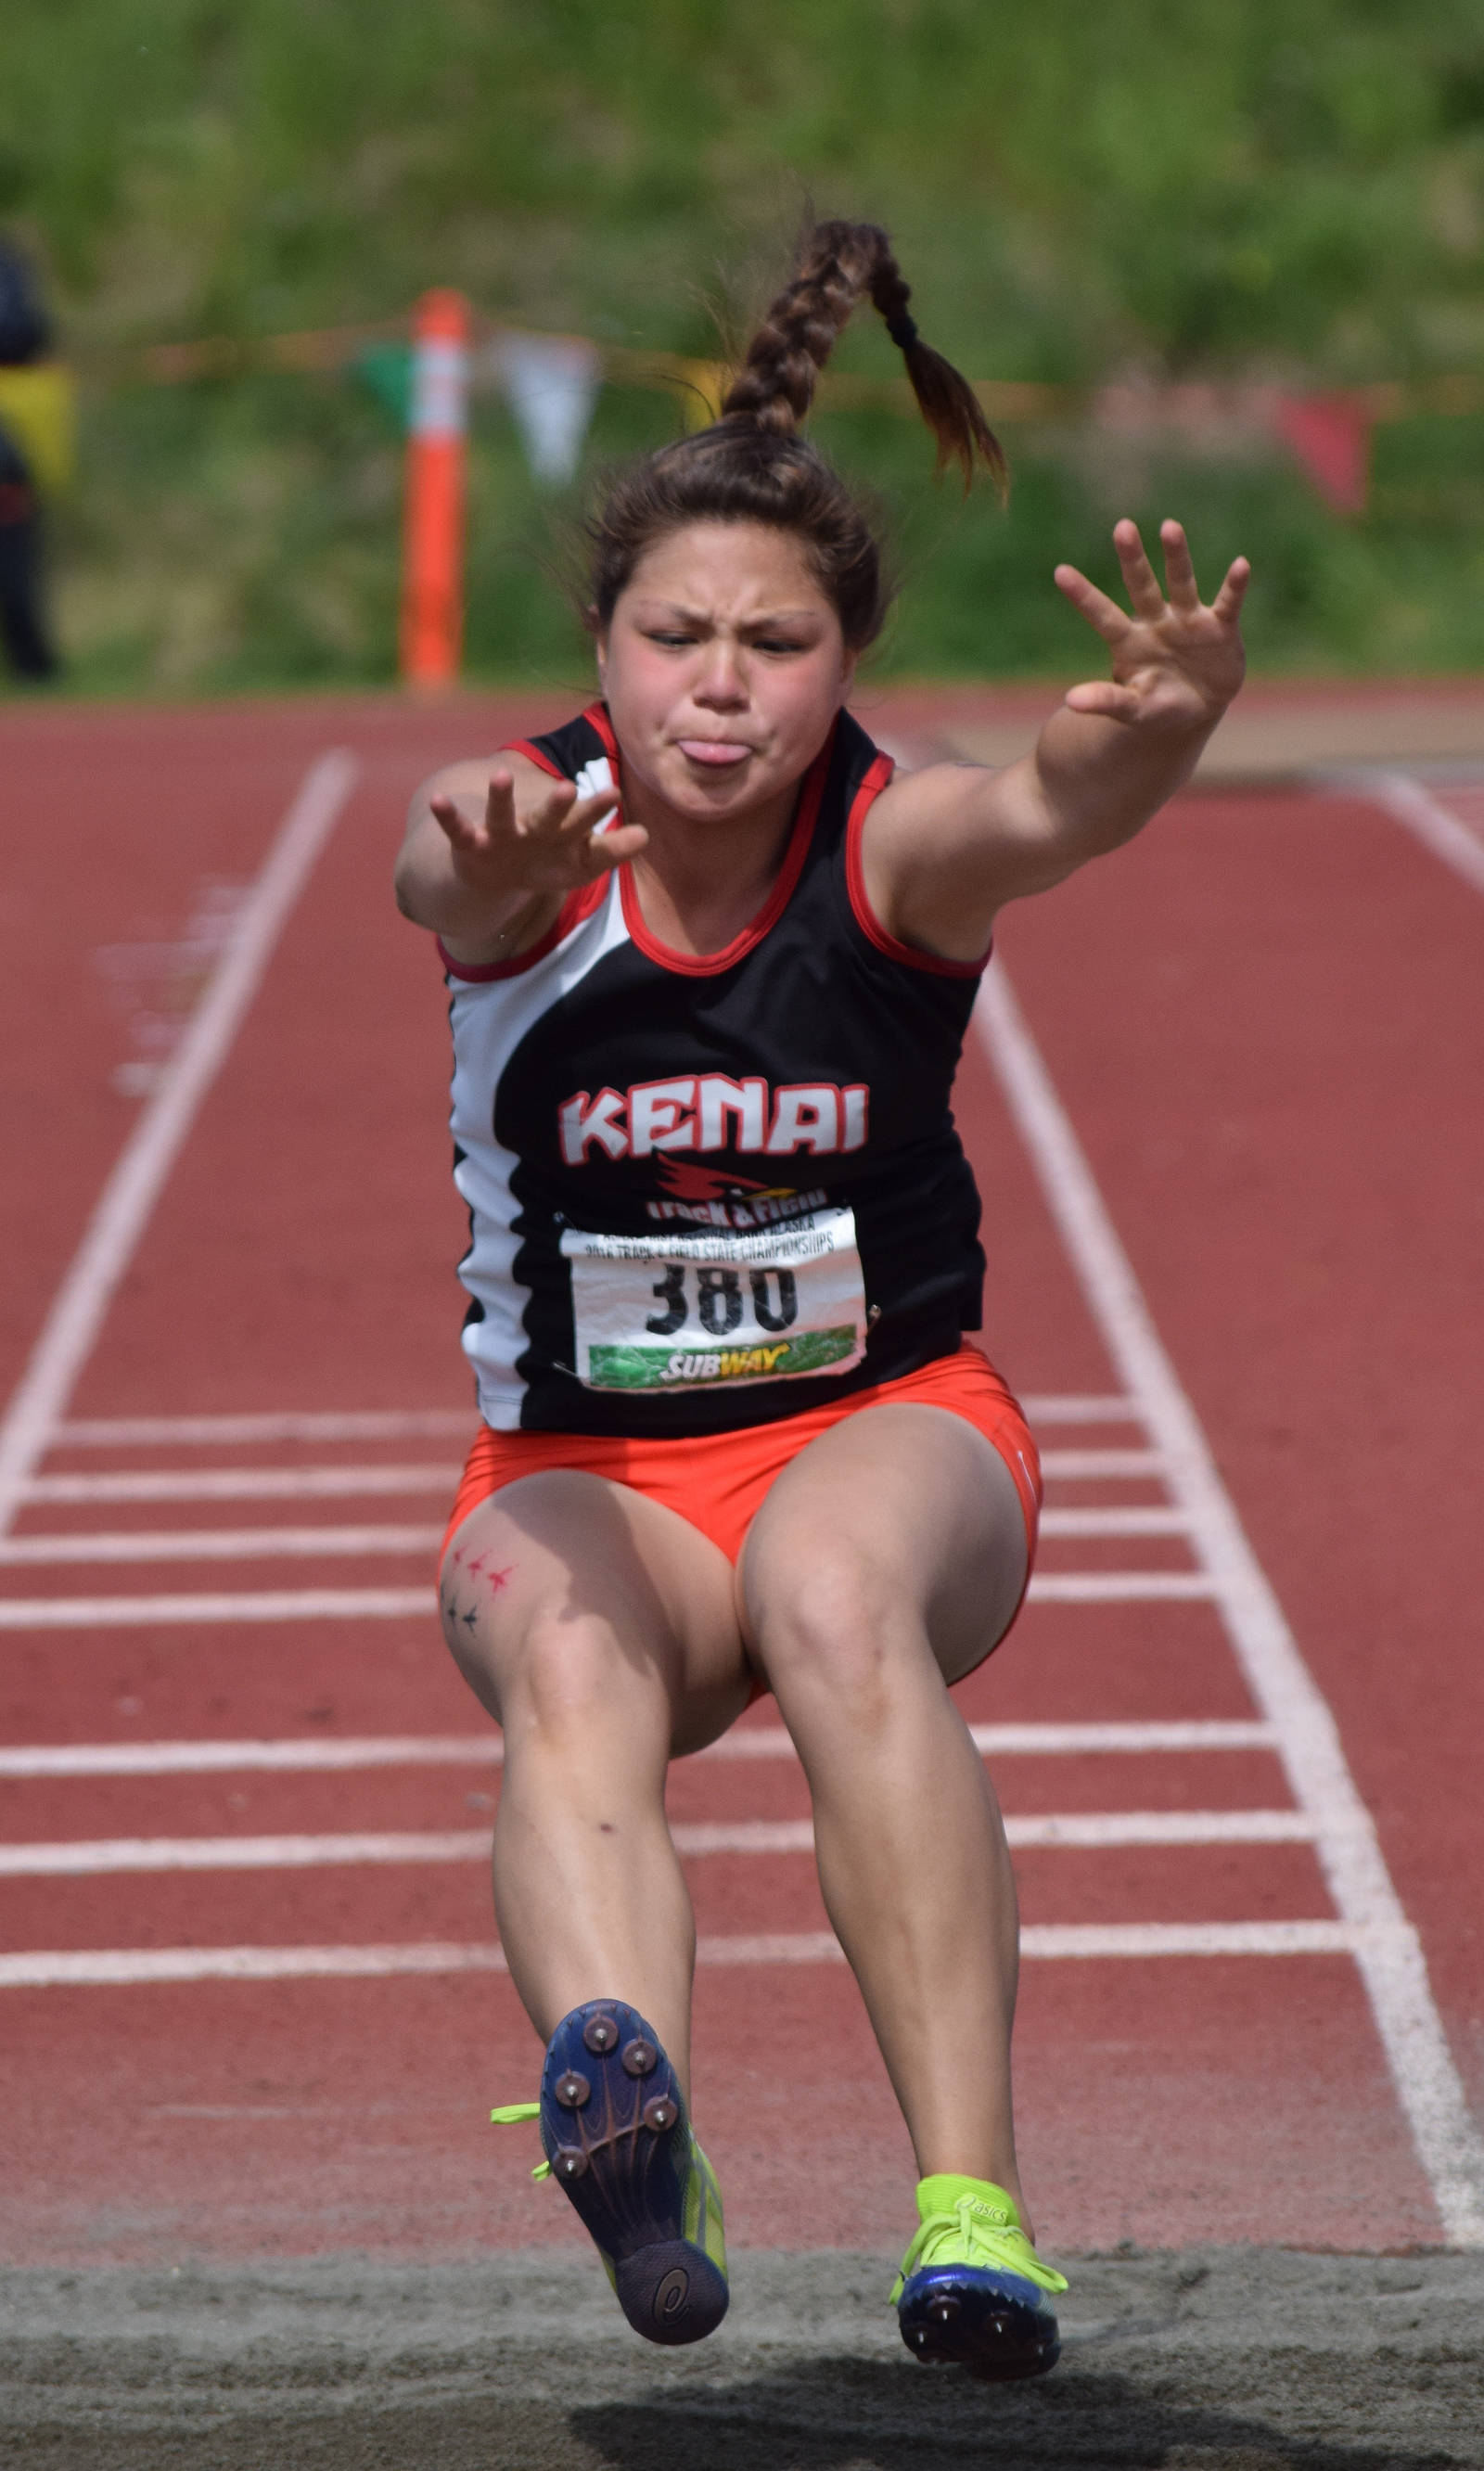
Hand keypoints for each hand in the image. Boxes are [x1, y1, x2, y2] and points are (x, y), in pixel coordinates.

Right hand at [429, 768, 647, 908]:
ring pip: (501, 816)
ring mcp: (501, 836)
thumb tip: (646, 835)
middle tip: (568, 787)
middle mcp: (532, 830)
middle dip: (557, 806)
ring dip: (501, 798)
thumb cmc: (544, 862)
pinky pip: (457, 830)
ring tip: (499, 775)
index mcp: (561, 835)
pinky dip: (447, 816)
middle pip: (548, 818)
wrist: (496, 875)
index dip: (595, 813)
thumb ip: (610, 851)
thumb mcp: (578, 864)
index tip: (615, 793)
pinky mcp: (471, 845)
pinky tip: (437, 800)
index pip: (583, 825)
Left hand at [1054, 519, 1248, 731]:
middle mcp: (1156, 621)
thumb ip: (1106, 700)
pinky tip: (1240, 565)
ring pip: (1181, 583)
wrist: (1197, 710)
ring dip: (1176, 557)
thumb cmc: (1157, 707)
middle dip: (1133, 559)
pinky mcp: (1220, 627)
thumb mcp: (1132, 708)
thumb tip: (1069, 702)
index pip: (1102, 616)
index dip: (1083, 596)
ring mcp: (1188, 620)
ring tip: (1169, 527)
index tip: (1059, 572)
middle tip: (1122, 528)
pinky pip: (1228, 603)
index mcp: (1129, 641)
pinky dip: (1234, 586)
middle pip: (1141, 586)